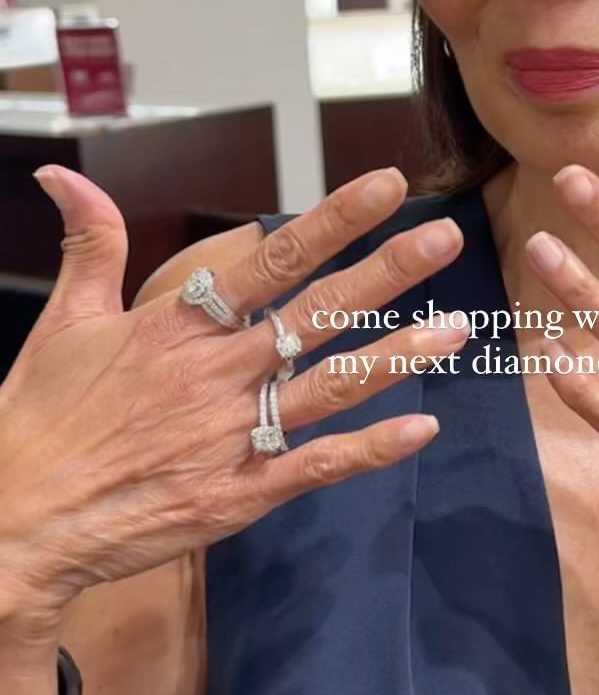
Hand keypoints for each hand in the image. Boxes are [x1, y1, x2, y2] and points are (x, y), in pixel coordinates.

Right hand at [0, 167, 468, 626]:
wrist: (15, 523)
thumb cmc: (37, 420)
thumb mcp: (62, 321)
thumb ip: (89, 244)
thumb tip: (65, 172)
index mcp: (180, 326)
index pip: (271, 259)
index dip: (333, 220)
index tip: (387, 185)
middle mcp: (216, 373)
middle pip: (318, 314)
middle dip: (387, 273)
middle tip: (446, 238)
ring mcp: (231, 436)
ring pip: (330, 388)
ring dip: (397, 357)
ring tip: (460, 329)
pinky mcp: (236, 496)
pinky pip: (315, 467)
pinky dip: (370, 451)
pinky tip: (422, 430)